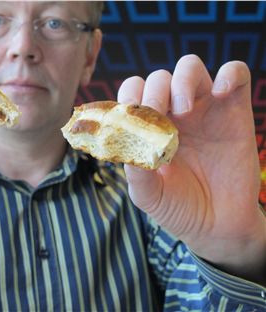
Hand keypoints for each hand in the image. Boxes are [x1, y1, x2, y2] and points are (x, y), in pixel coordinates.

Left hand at [118, 55, 264, 282]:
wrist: (216, 226)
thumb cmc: (177, 207)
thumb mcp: (148, 194)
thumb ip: (135, 171)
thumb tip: (125, 144)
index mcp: (148, 127)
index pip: (132, 92)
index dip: (129, 96)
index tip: (132, 117)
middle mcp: (173, 113)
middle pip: (158, 77)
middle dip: (153, 91)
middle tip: (157, 115)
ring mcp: (204, 109)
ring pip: (190, 66)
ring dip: (182, 80)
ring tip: (183, 111)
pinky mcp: (235, 110)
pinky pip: (235, 73)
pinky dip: (228, 74)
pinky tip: (220, 94)